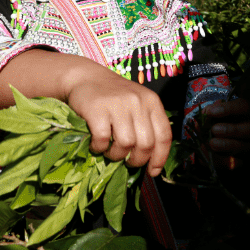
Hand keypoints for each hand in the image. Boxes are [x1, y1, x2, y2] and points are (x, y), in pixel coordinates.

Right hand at [64, 62, 171, 176]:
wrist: (85, 77)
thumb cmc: (114, 96)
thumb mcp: (137, 104)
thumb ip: (146, 125)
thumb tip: (152, 162)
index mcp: (152, 102)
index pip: (164, 135)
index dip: (160, 157)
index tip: (153, 171)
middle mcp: (138, 102)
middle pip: (146, 144)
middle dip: (137, 160)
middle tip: (127, 161)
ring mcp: (118, 104)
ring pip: (126, 144)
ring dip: (116, 155)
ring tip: (110, 151)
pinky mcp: (97, 109)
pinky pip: (103, 140)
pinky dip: (99, 148)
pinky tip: (96, 144)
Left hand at [204, 98, 249, 169]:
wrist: (208, 138)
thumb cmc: (213, 120)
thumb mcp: (210, 114)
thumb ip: (208, 113)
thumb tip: (205, 115)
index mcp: (245, 112)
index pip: (244, 107)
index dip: (228, 109)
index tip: (210, 112)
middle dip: (232, 130)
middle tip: (214, 129)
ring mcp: (247, 145)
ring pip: (244, 147)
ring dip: (226, 145)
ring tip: (211, 142)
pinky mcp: (241, 160)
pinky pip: (235, 163)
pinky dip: (222, 161)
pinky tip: (211, 155)